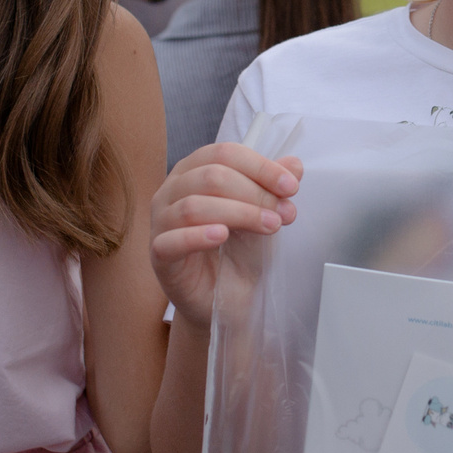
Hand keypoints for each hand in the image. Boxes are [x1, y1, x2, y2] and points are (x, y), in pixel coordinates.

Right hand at [149, 143, 300, 325]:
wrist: (225, 299)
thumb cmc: (236, 252)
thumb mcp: (261, 214)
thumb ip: (273, 188)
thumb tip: (293, 164)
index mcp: (194, 171)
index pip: (224, 154)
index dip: (260, 167)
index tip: (290, 186)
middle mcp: (172, 191)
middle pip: (210, 176)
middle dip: (254, 193)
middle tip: (284, 213)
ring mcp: (161, 222)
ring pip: (193, 206)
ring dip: (239, 213)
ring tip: (270, 227)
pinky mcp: (159, 255)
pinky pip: (171, 241)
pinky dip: (198, 236)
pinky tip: (221, 236)